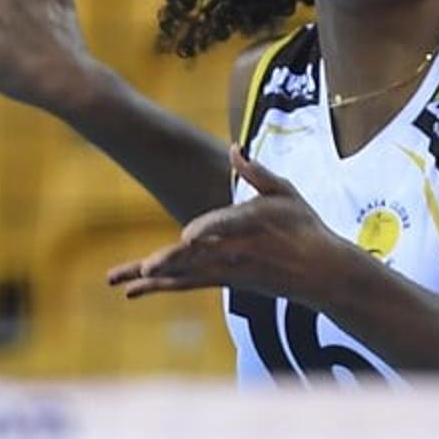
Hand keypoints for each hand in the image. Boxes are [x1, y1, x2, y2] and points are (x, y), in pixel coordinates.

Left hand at [106, 145, 342, 306]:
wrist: (320, 273)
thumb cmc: (304, 226)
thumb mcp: (286, 192)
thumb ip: (257, 173)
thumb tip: (234, 148)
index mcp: (252, 224)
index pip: (225, 226)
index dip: (206, 230)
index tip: (186, 236)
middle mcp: (235, 252)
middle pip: (198, 258)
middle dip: (171, 262)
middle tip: (146, 268)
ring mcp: (227, 271)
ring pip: (185, 275)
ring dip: (151, 277)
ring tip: (117, 280)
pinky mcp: (223, 282)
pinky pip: (186, 285)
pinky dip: (159, 287)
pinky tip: (132, 290)